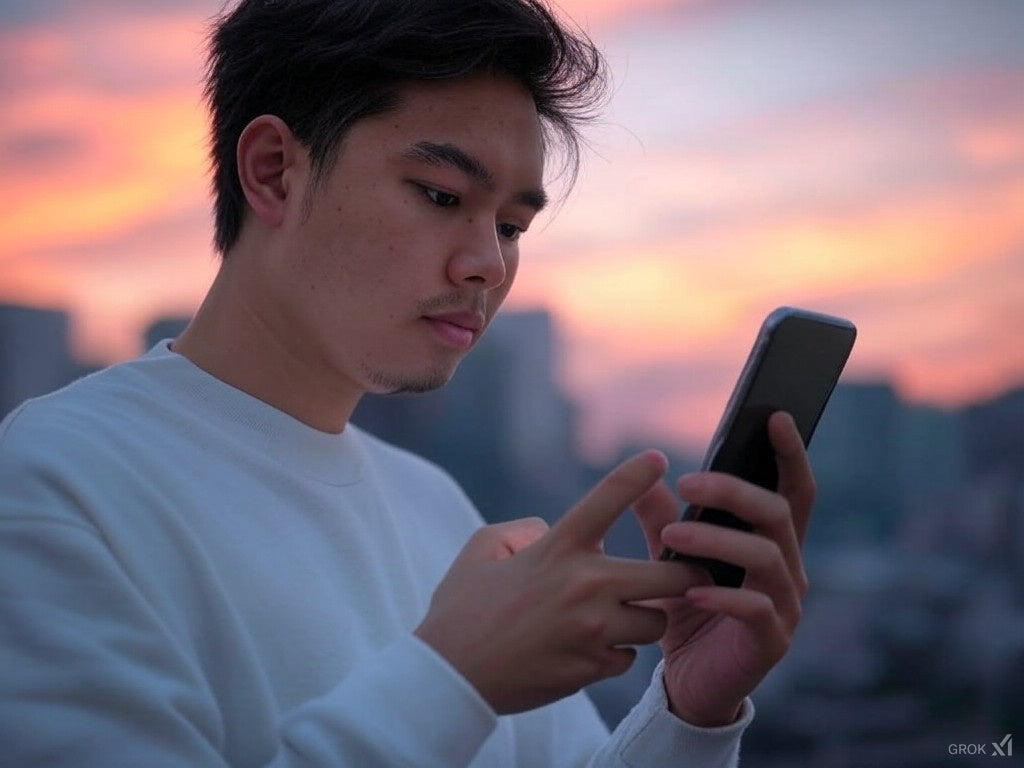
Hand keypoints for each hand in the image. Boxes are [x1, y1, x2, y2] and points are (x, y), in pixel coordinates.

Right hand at [415, 451, 698, 714]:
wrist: (449, 678)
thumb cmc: (462, 610)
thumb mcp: (481, 550)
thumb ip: (521, 529)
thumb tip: (549, 528)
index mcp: (558, 547)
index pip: (608, 499)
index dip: (638, 474)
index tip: (658, 458)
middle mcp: (583, 584)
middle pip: (671, 575)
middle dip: (683, 574)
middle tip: (684, 572)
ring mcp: (592, 630)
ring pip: (655, 621)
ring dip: (644, 618)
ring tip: (620, 617)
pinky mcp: (592, 669)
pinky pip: (629, 658)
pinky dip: (617, 653)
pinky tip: (590, 649)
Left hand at [633, 411, 814, 725]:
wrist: (687, 683)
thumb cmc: (687, 612)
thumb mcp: (670, 559)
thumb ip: (662, 518)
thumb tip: (644, 471)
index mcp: (772, 543)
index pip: (792, 490)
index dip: (790, 453)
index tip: (774, 416)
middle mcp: (788, 570)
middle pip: (778, 514)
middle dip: (734, 492)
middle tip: (687, 483)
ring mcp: (785, 607)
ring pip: (767, 558)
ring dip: (718, 540)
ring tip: (671, 536)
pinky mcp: (771, 643)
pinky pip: (756, 611)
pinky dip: (723, 597)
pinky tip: (690, 591)